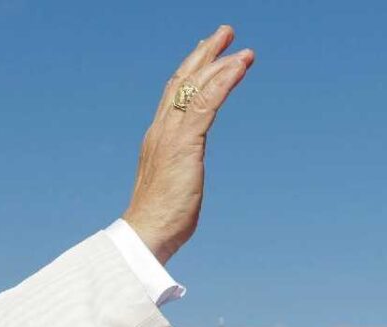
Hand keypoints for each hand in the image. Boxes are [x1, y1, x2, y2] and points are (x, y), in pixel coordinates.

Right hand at [122, 26, 254, 263]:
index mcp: (157, 138)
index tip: (207, 54)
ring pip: (196, 86)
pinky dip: (223, 82)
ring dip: (220, 62)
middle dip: (205, 54)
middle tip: (225, 33)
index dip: (190, 71)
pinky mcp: (185, 145)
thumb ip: (178, 171)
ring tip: (241, 46)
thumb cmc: (160, 220)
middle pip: (183, 81)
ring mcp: (171, 135)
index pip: (173, 94)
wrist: (146, 234)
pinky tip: (239, 67)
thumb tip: (184, 177)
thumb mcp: (172, 186)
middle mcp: (161, 130)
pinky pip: (206, 104)